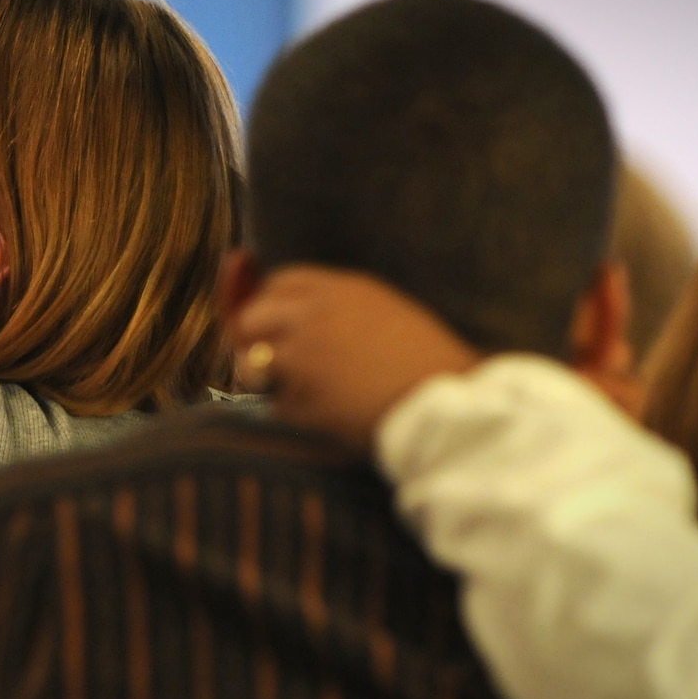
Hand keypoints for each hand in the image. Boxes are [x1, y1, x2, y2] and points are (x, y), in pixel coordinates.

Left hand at [231, 266, 480, 447]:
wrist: (446, 404)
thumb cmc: (427, 362)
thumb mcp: (386, 311)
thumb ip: (342, 307)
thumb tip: (301, 317)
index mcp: (340, 290)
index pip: (280, 281)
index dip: (270, 303)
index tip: (274, 323)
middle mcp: (314, 315)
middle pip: (252, 317)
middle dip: (253, 339)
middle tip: (268, 363)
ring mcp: (303, 356)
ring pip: (253, 362)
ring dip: (265, 379)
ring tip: (297, 393)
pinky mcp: (302, 397)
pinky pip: (277, 405)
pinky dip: (293, 413)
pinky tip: (325, 417)